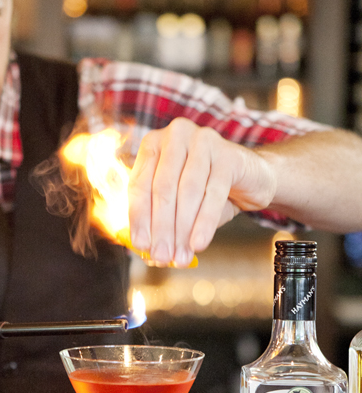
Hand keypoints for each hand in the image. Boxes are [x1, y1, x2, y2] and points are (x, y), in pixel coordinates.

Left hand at [128, 117, 276, 266]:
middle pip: (163, 188)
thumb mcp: (176, 200)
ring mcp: (203, 141)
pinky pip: (213, 194)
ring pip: (187, 192)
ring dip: (182, 230)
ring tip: (180, 257)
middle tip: (161, 257)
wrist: (251, 177)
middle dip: (161, 228)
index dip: (139, 218)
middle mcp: (176, 135)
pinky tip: (199, 244)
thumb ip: (157, 217)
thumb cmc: (205, 189)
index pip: (139, 184)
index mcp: (154, 143)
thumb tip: (142, 247)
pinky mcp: (229, 155)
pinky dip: (205, 222)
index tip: (140, 246)